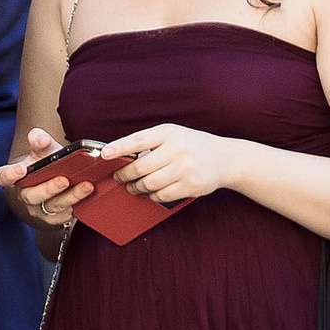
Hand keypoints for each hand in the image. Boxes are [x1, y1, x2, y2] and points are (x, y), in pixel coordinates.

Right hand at [0, 127, 90, 226]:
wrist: (62, 179)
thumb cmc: (49, 163)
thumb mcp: (45, 150)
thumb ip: (41, 141)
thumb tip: (40, 138)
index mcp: (17, 177)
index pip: (4, 177)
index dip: (9, 174)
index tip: (21, 169)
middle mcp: (26, 195)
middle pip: (31, 196)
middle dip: (48, 189)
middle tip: (64, 180)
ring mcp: (40, 209)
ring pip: (53, 206)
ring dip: (71, 196)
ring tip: (87, 185)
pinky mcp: (55, 218)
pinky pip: (66, 215)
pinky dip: (79, 204)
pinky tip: (89, 195)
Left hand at [98, 122, 231, 204]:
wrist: (225, 158)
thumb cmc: (191, 145)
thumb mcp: (172, 135)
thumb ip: (149, 142)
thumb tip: (118, 155)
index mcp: (169, 133)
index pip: (138, 141)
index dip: (119, 148)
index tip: (104, 154)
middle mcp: (178, 149)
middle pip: (140, 168)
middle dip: (124, 175)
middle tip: (119, 178)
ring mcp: (186, 168)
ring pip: (149, 184)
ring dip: (136, 188)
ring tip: (133, 186)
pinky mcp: (191, 185)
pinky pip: (162, 195)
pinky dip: (152, 196)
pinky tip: (151, 192)